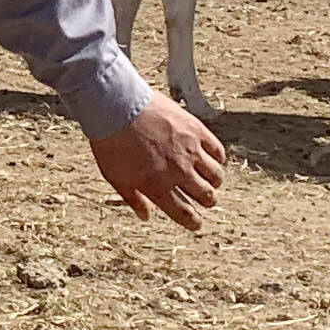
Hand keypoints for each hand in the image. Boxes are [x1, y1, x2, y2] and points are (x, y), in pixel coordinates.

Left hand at [91, 92, 225, 229]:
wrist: (116, 106)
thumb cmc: (111, 142)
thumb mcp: (115, 176)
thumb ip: (133, 198)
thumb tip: (145, 216)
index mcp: (158, 187)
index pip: (184, 213)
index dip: (193, 222)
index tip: (196, 223)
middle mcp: (178, 172)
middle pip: (206, 196)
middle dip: (206, 201)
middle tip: (203, 198)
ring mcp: (190, 151)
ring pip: (216, 176)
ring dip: (213, 181)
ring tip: (208, 178)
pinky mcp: (196, 130)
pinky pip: (218, 151)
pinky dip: (217, 159)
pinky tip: (211, 158)